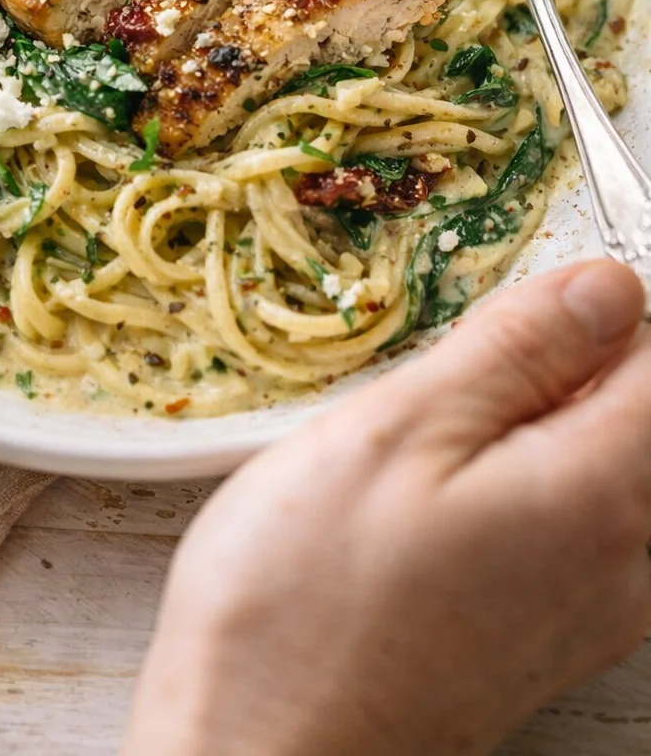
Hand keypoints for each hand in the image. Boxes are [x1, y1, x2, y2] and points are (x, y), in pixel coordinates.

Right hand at [124, 260, 650, 755]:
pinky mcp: (550, 636)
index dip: (589, 304)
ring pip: (605, 462)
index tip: (507, 313)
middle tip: (453, 377)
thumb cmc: (305, 606)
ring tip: (431, 438)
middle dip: (561, 362)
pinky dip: (521, 481)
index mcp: (604, 492)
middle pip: (639, 407)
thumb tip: (605, 287)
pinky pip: (576, 521)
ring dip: (533, 422)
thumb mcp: (396, 430)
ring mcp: (594, 608)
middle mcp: (627, 558)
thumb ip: (515, 349)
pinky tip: (435, 495)